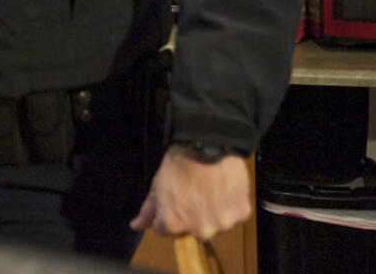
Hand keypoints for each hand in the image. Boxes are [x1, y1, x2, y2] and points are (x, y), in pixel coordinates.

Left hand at [129, 146, 251, 239]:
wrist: (206, 144)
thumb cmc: (179, 164)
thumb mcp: (157, 186)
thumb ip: (148, 211)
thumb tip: (135, 226)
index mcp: (173, 225)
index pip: (166, 230)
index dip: (169, 212)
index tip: (175, 198)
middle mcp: (198, 231)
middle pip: (193, 229)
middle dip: (192, 216)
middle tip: (193, 192)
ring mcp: (222, 224)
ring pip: (216, 224)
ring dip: (213, 213)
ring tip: (210, 189)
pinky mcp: (240, 214)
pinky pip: (235, 215)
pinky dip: (231, 205)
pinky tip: (224, 188)